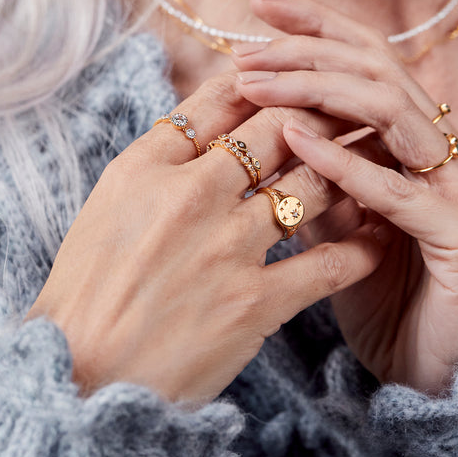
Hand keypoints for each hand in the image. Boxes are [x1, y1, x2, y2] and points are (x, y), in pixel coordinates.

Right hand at [26, 73, 389, 402]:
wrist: (80, 374)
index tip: (292, 83)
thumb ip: (156, 163)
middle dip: (320, 112)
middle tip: (349, 110)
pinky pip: (328, 263)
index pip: (219, 100)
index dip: (266, 83)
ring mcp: (224, 248)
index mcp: (144, 168)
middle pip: (276, 129)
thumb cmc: (88, 291)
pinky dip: (360, 247)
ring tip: (375, 162)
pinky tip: (377, 238)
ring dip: (350, 169)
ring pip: (312, 185)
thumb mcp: (107, 208)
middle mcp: (187, 196)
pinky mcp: (254, 303)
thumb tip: (208, 131)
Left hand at [232, 0, 457, 394]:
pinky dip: (346, 164)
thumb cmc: (380, 295)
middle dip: (308, 54)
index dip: (317, 29)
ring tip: (258, 86)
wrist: (427, 368)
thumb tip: (261, 140)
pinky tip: (297, 142)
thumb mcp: (336, 226)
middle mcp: (440, 154)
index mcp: (412, 145)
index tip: (258, 11)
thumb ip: (311, 179)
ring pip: (392, 115)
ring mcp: (457, 192)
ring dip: (319, 94)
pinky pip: (399, 192)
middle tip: (247, 53)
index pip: (366, 63)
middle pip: (377, 72)